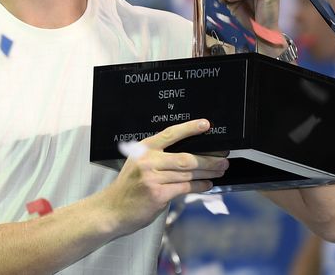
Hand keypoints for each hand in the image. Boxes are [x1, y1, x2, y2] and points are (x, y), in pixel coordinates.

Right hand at [96, 118, 226, 236]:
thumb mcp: (138, 165)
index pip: (170, 134)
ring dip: (208, 172)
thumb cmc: (128, 188)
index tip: (205, 125)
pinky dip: (199, 186)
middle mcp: (148, 161)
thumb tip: (190, 156)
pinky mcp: (158, 194)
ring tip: (219, 171)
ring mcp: (153, 178)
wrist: (112, 210)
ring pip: (188, 173)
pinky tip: (207, 184)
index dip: (189, 128)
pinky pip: (185, 187)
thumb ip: (158, 158)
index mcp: (144, 149)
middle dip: (209, 158)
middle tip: (223, 158)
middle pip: (186, 157)